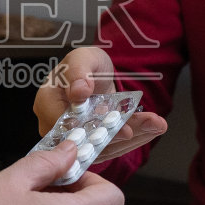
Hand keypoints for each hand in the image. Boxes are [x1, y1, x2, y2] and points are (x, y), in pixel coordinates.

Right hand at [34, 46, 165, 162]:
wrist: (96, 74)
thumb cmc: (84, 64)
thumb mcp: (82, 58)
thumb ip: (78, 71)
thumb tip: (78, 91)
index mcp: (48, 103)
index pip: (66, 125)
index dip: (93, 129)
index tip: (122, 128)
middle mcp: (57, 125)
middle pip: (87, 141)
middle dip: (121, 134)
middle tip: (148, 125)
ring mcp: (75, 137)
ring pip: (103, 147)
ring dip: (134, 136)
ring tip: (156, 124)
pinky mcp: (92, 143)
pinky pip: (113, 146)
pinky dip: (136, 136)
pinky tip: (154, 126)